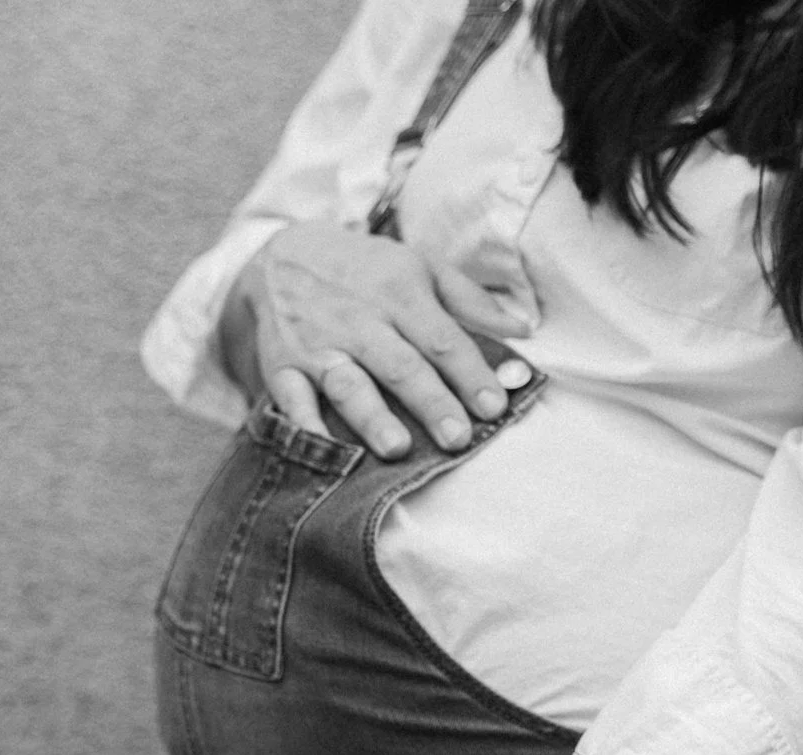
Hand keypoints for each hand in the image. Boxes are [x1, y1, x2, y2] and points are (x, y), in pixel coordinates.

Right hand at [222, 222, 529, 459]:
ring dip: (372, 417)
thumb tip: (521, 329)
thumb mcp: (419, 267)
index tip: (494, 406)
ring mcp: (318, 345)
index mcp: (400, 292)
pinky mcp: (281, 366)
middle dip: (430, 403)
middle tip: (458, 439)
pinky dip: (306, 426)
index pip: (442, 338)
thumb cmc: (366, 270)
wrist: (283, 256)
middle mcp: (360, 320)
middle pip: (400, 366)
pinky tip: (327, 450)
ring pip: (348, 384)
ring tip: (396, 448)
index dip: (469, 373)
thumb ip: (470, 300)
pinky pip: (291, 400)